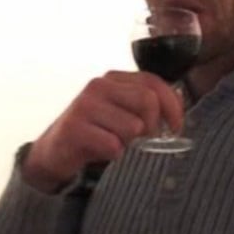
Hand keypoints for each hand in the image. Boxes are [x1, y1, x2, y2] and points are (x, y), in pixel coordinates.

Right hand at [21, 70, 182, 192]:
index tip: (176, 127)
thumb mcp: (121, 112)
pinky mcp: (75, 128)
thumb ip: (145, 104)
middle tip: (143, 140)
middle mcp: (99, 86)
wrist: (54, 152)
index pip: (154, 82)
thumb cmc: (95, 132)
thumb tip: (180, 103)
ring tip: (115, 143)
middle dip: (152, 126)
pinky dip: (114, 154)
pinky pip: (113, 145)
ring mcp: (85, 105)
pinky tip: (102, 152)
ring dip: (130, 143)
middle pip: (147, 101)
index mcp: (114, 79)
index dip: (173, 105)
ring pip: (132, 126)